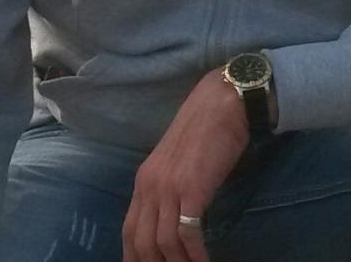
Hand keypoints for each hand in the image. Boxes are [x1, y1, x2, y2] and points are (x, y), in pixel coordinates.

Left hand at [122, 68, 249, 261]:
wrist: (221, 103)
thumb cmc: (204, 130)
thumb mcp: (174, 162)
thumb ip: (167, 188)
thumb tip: (170, 220)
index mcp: (144, 180)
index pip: (129, 231)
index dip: (134, 257)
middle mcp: (150, 186)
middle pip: (141, 242)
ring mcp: (170, 187)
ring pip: (162, 243)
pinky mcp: (192, 189)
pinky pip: (187, 234)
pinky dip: (195, 255)